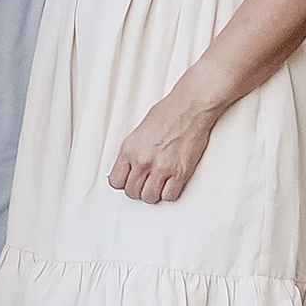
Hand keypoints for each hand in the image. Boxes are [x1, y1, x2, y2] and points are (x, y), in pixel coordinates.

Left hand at [108, 78, 219, 203]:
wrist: (189, 108)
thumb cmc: (168, 112)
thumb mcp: (140, 131)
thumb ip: (133, 151)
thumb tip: (129, 166)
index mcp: (129, 149)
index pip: (116, 181)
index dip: (123, 183)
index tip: (129, 181)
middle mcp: (142, 161)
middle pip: (132, 192)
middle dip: (138, 189)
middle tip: (145, 183)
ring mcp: (161, 169)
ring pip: (149, 197)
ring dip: (153, 193)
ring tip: (158, 185)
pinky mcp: (179, 173)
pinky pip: (169, 196)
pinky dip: (170, 193)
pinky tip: (171, 184)